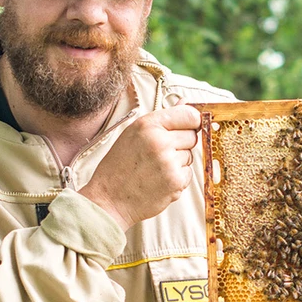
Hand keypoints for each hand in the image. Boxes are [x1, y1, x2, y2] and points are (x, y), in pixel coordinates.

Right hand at [80, 104, 200, 230]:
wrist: (109, 199)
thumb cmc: (119, 166)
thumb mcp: (134, 134)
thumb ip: (163, 118)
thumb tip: (186, 102)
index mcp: (147, 125)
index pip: (189, 114)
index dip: (192, 121)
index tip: (189, 126)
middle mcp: (160, 141)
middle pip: (192, 135)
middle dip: (182, 143)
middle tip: (160, 153)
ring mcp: (169, 163)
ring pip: (190, 156)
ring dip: (178, 162)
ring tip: (155, 168)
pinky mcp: (175, 182)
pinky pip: (188, 173)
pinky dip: (177, 178)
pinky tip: (159, 180)